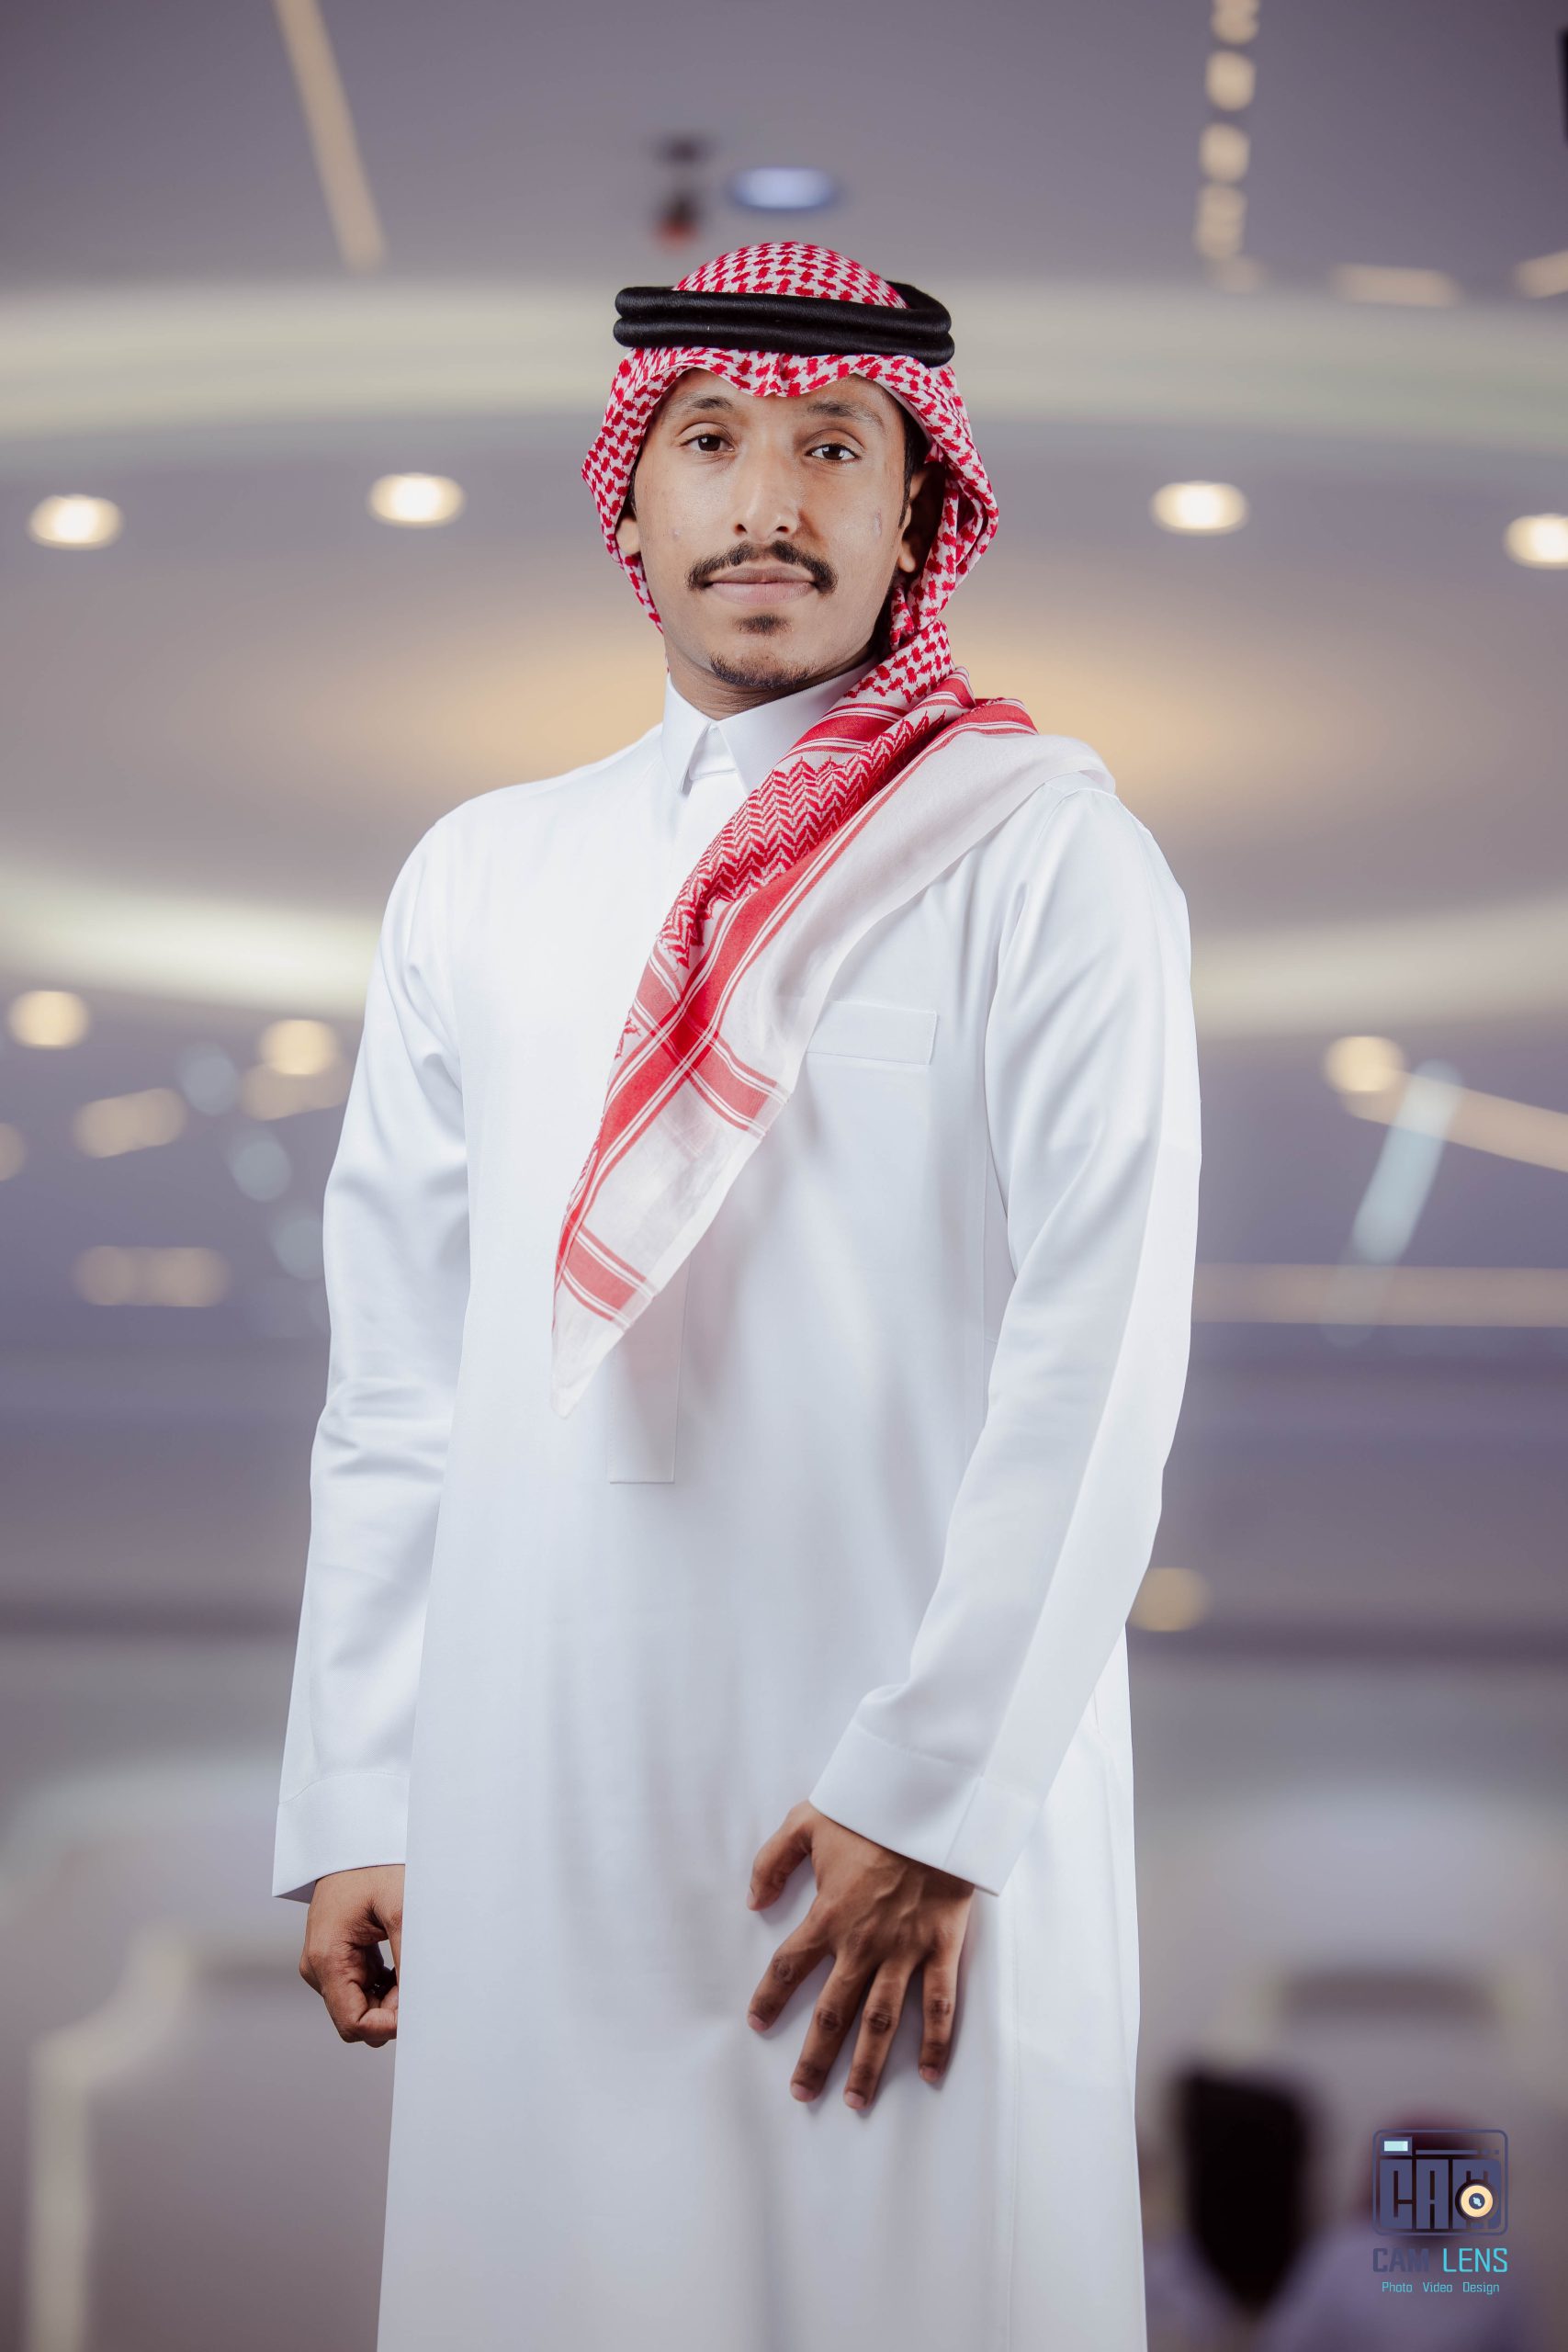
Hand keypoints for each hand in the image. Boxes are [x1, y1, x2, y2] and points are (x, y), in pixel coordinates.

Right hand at [298, 1863, 403, 2046]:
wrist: (354, 1841)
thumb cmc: (374, 1865)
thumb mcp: (399, 1906)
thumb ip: (408, 1957)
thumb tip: (420, 2001)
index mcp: (326, 1958)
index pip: (352, 2023)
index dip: (386, 2026)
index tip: (415, 2010)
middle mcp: (318, 1967)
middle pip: (356, 2018)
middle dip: (390, 2011)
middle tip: (418, 1980)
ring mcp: (324, 1964)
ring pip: (360, 2005)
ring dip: (389, 1998)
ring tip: (411, 1966)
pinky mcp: (336, 1958)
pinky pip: (360, 1988)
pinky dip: (384, 1985)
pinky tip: (401, 1963)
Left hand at [745, 1799, 973, 2111]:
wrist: (931, 1804)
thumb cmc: (869, 1810)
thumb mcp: (807, 1821)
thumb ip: (772, 1860)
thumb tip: (752, 1901)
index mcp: (828, 1916)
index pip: (788, 1966)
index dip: (769, 1998)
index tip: (756, 2024)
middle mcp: (862, 1944)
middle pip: (833, 2012)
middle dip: (815, 2057)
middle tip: (801, 2094)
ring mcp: (904, 1951)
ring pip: (881, 2021)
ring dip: (867, 2065)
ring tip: (855, 2101)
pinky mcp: (941, 1948)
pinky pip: (939, 2004)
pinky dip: (936, 2041)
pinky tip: (928, 2073)